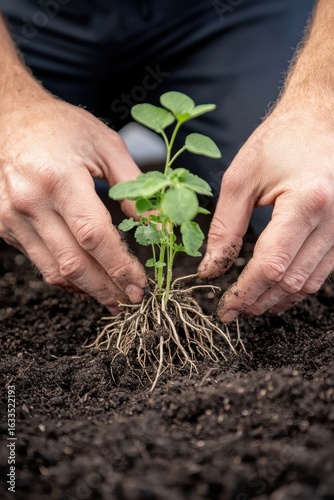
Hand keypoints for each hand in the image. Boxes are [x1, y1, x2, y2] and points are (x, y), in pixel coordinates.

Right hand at [0, 91, 146, 312]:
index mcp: (58, 178)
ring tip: (113, 298)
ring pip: (54, 270)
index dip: (120, 266)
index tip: (140, 284)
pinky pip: (39, 262)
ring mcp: (12, 217)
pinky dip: (65, 277)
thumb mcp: (106, 146)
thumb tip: (158, 227)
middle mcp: (30, 201)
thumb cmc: (61, 127)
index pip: (94, 236)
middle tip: (131, 300)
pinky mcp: (4, 225)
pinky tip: (87, 280)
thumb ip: (135, 188)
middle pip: (73, 262)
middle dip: (107, 288)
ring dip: (87, 290)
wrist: (10, 118)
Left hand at [198, 104, 333, 321]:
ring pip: (310, 283)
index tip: (224, 308)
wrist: (319, 120)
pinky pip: (322, 272)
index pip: (272, 265)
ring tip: (250, 304)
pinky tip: (275, 289)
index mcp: (307, 202)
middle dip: (259, 301)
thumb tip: (211, 270)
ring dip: (278, 299)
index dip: (245, 292)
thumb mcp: (241, 179)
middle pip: (292, 281)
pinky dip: (296, 286)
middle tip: (233, 309)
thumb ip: (223, 228)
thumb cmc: (280, 141)